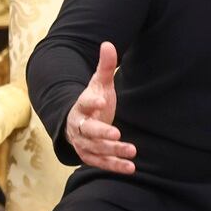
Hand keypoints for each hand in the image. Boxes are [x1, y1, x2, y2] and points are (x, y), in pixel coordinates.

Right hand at [66, 41, 134, 173]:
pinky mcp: (89, 156)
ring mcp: (83, 143)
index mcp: (81, 106)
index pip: (83, 103)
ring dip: (113, 152)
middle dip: (102, 134)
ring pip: (95, 149)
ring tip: (133, 152)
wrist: (77, 122)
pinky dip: (114, 166)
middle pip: (88, 131)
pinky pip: (100, 163)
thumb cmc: (94, 100)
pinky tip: (131, 168)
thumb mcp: (99, 83)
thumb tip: (108, 43)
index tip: (100, 100)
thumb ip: (105, 66)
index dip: (91, 102)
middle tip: (117, 135)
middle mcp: (79, 126)